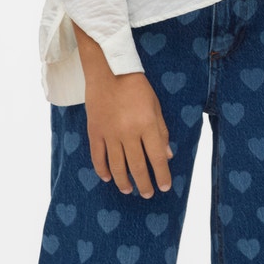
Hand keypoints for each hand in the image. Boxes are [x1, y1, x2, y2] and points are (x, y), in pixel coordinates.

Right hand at [83, 70, 174, 197]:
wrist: (108, 70)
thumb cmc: (136, 86)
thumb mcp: (155, 106)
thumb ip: (161, 132)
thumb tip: (167, 156)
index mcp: (147, 125)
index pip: (157, 157)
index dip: (162, 175)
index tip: (164, 187)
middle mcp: (129, 132)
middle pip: (138, 166)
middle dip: (144, 183)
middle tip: (147, 194)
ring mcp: (110, 133)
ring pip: (117, 165)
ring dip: (124, 181)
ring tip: (128, 190)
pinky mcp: (95, 131)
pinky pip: (98, 156)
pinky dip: (102, 169)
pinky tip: (108, 178)